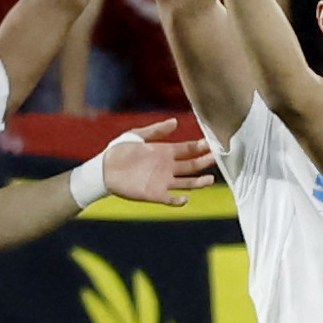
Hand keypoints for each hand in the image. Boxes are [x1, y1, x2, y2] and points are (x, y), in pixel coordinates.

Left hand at [87, 121, 215, 202]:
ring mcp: (162, 181)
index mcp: (164, 152)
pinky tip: (186, 198)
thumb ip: (156, 130)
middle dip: (205, 162)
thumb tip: (175, 121)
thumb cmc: (119, 150)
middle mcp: (167, 167)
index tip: (213, 143)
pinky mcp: (154, 194)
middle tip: (218, 157)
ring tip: (210, 179)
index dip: (200, 147)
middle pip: (191, 166)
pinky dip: (178, 200)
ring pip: (187, 183)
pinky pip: (170, 199)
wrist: (103, 169)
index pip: (187, 149)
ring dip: (199, 182)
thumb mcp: (136, 135)